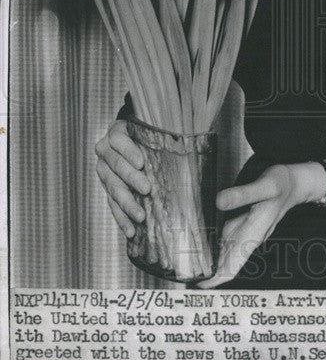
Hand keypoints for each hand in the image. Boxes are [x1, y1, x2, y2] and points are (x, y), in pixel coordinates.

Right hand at [95, 120, 150, 237]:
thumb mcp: (149, 129)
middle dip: (131, 179)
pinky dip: (122, 219)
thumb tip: (187, 145)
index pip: (118, 141)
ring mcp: (104, 171)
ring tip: (140, 216)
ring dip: (127, 204)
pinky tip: (131, 230)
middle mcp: (104, 152)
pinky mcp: (106, 188)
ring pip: (114, 189)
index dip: (129, 151)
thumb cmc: (144, 133)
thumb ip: (161, 135)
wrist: (127, 138)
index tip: (141, 162)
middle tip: (146, 189)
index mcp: (115, 133)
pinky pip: (112, 205)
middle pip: (116, 166)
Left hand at [198, 161, 325, 287]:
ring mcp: (246, 232)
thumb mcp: (265, 186)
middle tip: (185, 277)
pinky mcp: (244, 224)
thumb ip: (243, 194)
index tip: (198, 285)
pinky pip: (227, 239)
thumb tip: (218, 202)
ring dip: (209, 260)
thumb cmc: (282, 184)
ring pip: (225, 253)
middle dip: (207, 273)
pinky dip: (214, 244)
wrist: (295, 183)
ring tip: (189, 265)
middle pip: (226, 264)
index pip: (233, 266)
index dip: (216, 279)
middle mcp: (249, 237)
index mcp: (253, 234)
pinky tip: (201, 242)